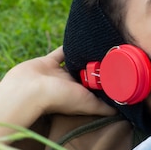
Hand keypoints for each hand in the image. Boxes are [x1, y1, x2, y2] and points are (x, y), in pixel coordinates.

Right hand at [0, 47, 116, 125]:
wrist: (28, 90)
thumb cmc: (58, 99)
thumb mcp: (87, 104)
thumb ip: (103, 107)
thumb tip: (122, 112)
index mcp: (80, 95)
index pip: (96, 87)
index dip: (107, 80)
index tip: (121, 71)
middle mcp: (70, 85)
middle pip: (86, 73)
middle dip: (96, 66)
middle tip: (113, 54)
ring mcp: (58, 73)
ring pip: (74, 62)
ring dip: (84, 55)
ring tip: (99, 45)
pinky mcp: (47, 62)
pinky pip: (60, 52)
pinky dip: (68, 46)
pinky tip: (80, 37)